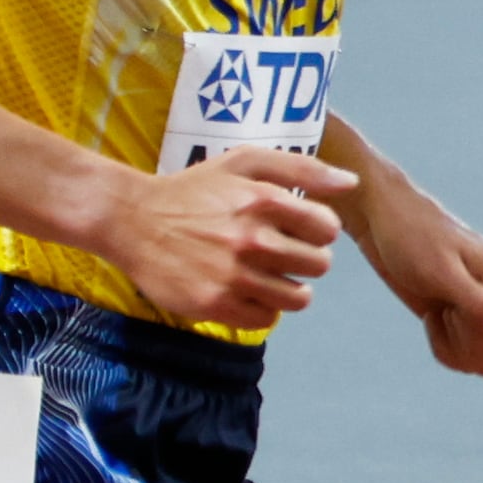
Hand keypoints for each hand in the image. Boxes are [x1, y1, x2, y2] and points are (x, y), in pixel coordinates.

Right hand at [106, 146, 346, 331]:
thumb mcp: (243, 163)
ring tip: (268, 274)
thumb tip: (350, 182)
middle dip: (306, 259)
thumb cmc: (193, 190)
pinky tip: (246, 290)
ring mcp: (233, 276)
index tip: (298, 229)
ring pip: (298, 298)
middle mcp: (251, 240)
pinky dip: (263, 308)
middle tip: (281, 253)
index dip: (318, 230)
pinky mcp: (215, 306)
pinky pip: (266, 319)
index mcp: (262, 200)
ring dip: (290, 287)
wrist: (132, 221)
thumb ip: (300, 169)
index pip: (328, 228)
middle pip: (319, 265)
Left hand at [350, 161, 482, 382]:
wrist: (382, 219)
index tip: (462, 334)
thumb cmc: (412, 236)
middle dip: (474, 352)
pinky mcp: (462, 317)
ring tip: (437, 315)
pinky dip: (445, 347)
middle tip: (446, 317)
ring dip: (457, 349)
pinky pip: (465, 355)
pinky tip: (431, 319)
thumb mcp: (442, 273)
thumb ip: (479, 306)